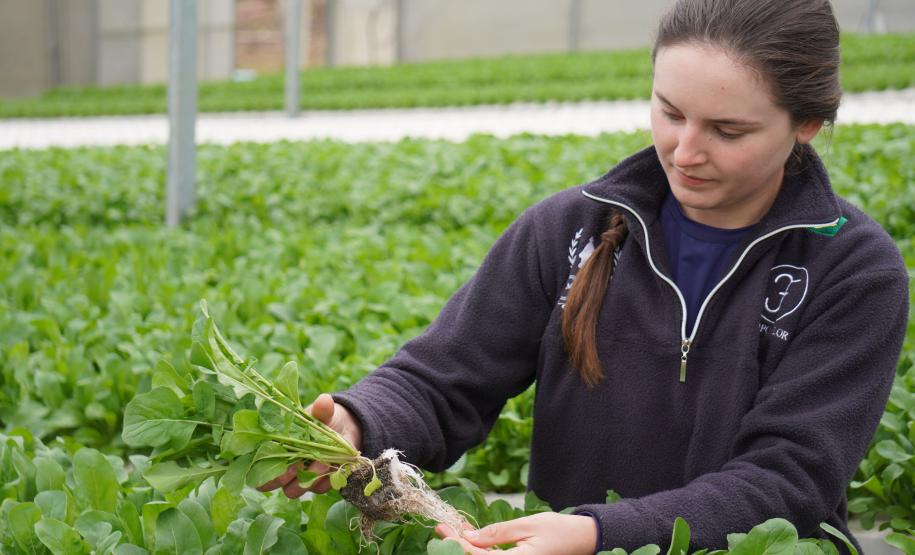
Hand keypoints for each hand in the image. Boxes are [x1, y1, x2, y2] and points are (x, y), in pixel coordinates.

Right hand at [256, 393, 362, 497]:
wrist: (345, 428)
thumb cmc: (325, 419)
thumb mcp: (322, 412)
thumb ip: (321, 409)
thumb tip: (324, 400)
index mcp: (276, 447)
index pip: (256, 466)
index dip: (262, 470)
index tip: (276, 462)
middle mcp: (283, 465)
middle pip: (269, 484)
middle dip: (281, 479)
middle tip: (296, 468)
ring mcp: (299, 477)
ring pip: (293, 491)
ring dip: (305, 480)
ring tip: (322, 464)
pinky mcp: (318, 483)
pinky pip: (317, 489)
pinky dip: (326, 480)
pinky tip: (335, 467)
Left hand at [435, 512, 597, 553]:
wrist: (583, 540)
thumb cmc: (558, 530)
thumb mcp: (527, 525)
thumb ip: (497, 533)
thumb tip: (469, 538)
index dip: (457, 545)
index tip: (443, 530)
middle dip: (456, 547)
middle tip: (441, 529)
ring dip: (465, 549)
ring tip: (451, 531)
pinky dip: (479, 551)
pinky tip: (469, 538)